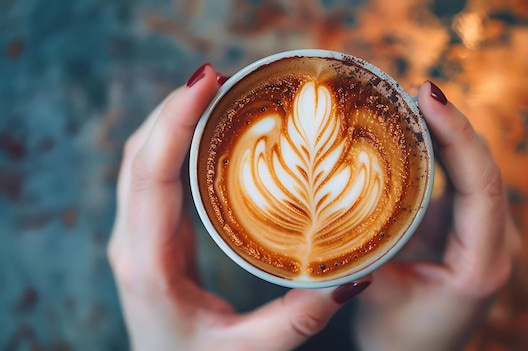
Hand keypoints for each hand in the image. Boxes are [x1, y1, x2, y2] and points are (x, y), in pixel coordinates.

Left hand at [107, 64, 370, 350]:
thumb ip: (300, 318)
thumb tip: (353, 278)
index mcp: (148, 264)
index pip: (151, 174)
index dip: (175, 120)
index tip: (206, 82)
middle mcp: (133, 241)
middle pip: (141, 153)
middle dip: (176, 107)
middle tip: (222, 78)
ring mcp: (139, 235)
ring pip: (143, 159)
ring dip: (174, 120)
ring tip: (218, 94)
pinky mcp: (152, 235)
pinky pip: (156, 175)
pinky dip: (177, 142)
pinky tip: (208, 132)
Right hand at [354, 81, 519, 350]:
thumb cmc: (397, 334)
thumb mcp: (376, 291)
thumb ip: (362, 242)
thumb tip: (334, 188)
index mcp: (481, 264)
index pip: (479, 185)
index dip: (457, 134)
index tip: (428, 96)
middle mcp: (497, 244)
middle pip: (483, 168)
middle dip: (451, 123)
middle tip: (414, 89)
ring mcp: (489, 235)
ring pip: (477, 169)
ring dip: (449, 133)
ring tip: (414, 101)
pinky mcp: (473, 229)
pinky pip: (465, 179)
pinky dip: (444, 151)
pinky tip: (420, 130)